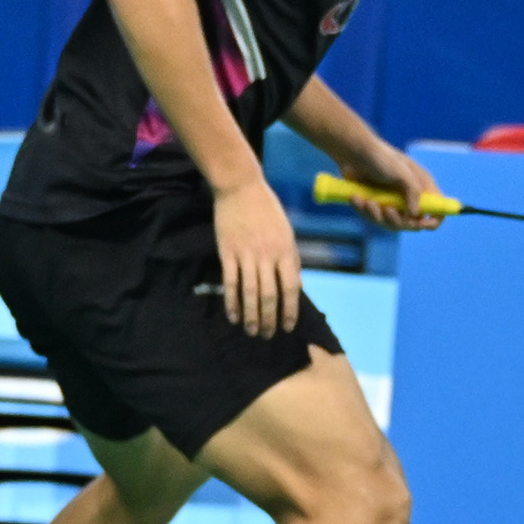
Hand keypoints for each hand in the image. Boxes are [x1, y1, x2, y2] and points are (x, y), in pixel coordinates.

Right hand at [213, 177, 299, 338]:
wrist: (241, 187)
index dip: (290, 310)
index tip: (288, 327)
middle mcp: (268, 256)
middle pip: (270, 295)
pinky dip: (232, 303)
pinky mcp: (227, 253)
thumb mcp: (287, 232)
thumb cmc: (268, 210)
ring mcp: (246, 255)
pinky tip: (234, 316)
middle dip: (270, 319)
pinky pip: (230, 283)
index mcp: (286, 251)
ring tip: (252, 331)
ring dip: (251, 316)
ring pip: (250, 293)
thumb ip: (291, 259)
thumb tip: (296, 285)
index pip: (291, 287)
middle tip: (268, 335)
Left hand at [341, 144, 444, 231]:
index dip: (433, 220)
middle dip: (398, 220)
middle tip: (387, 210)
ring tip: (368, 201)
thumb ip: (414, 192)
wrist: (352, 151)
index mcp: (421, 186)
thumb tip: (416, 214)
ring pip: (391, 223)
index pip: (437, 210)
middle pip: (412, 223)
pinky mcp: (376, 204)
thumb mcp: (401, 172)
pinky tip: (357, 198)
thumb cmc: (380, 157)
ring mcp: (392, 202)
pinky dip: (365, 211)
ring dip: (378, 215)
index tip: (421, 224)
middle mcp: (409, 196)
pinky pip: (374, 218)